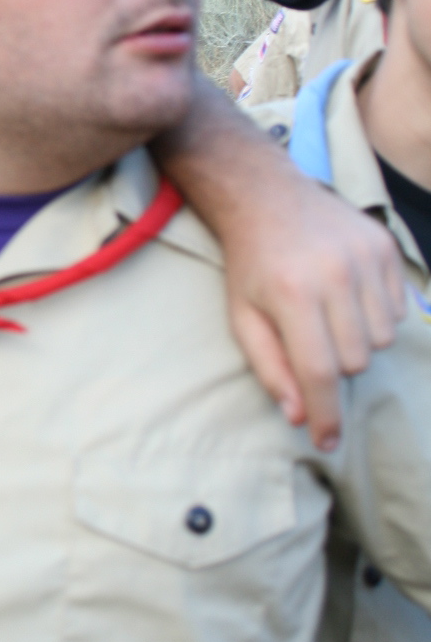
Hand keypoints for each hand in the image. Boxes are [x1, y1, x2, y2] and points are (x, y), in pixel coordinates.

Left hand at [223, 176, 404, 449]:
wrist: (267, 197)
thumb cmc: (250, 265)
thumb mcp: (242, 318)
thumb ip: (269, 368)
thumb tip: (299, 416)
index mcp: (291, 294)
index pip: (319, 372)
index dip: (325, 414)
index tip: (327, 443)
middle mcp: (334, 274)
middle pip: (355, 361)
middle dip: (334, 367)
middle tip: (310, 341)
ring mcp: (365, 257)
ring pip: (381, 340)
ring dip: (358, 342)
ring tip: (329, 316)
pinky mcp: (386, 247)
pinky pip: (398, 310)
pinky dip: (377, 316)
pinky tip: (348, 297)